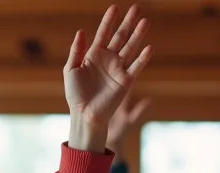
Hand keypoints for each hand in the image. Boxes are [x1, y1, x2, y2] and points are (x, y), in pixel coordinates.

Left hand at [63, 5, 152, 150]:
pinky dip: (143, 58)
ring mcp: (118, 69)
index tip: (115, 7)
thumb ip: (76, 50)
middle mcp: (108, 59)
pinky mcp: (126, 81)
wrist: (84, 114)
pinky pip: (136, 66)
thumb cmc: (75, 94)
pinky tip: (149, 47)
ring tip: (145, 21)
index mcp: (94, 55)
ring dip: (138, 35)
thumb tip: (82, 30)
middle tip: (136, 8)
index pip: (104, 33)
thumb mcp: (71, 69)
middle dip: (128, 22)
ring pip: (130, 47)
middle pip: (120, 36)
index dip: (109, 21)